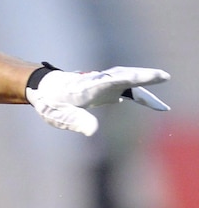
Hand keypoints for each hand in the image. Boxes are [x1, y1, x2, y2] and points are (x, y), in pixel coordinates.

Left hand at [26, 63, 169, 135]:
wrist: (43, 90)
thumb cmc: (51, 102)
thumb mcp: (59, 115)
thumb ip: (76, 121)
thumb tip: (93, 131)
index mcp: (89, 86)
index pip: (115, 79)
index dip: (134, 77)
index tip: (153, 76)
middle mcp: (99, 82)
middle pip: (126, 76)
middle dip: (144, 77)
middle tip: (163, 77)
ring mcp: (103, 84)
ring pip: (128, 82)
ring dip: (146, 87)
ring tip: (161, 101)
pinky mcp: (105, 90)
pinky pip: (126, 90)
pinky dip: (140, 96)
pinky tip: (153, 105)